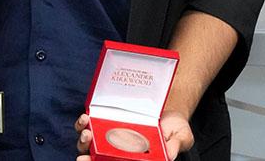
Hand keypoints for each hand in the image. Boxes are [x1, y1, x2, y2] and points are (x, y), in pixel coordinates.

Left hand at [75, 111, 193, 159]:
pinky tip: (86, 118)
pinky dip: (83, 124)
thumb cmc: (175, 128)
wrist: (169, 109)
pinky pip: (88, 126)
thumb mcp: (181, 136)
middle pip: (97, 160)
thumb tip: (169, 155)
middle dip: (87, 160)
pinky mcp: (104, 122)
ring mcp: (109, 137)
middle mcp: (119, 152)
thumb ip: (174, 145)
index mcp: (133, 159)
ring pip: (88, 145)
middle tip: (83, 159)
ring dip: (83, 141)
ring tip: (86, 132)